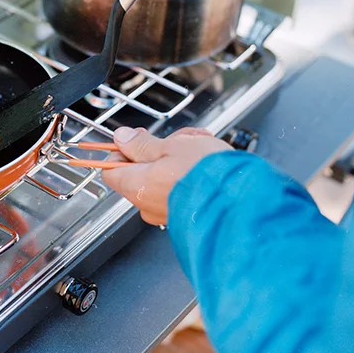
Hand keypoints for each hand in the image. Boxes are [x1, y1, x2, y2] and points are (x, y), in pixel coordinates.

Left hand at [100, 127, 231, 225]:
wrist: (243, 202)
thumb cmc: (207, 175)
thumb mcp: (171, 147)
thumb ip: (142, 144)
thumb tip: (122, 138)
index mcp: (137, 186)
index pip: (110, 169)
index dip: (120, 150)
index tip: (134, 138)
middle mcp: (147, 204)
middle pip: (139, 171)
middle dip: (158, 150)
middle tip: (178, 138)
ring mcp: (165, 212)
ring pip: (162, 177)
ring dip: (178, 158)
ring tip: (200, 146)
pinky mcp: (185, 214)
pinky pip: (179, 189)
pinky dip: (189, 173)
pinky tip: (207, 161)